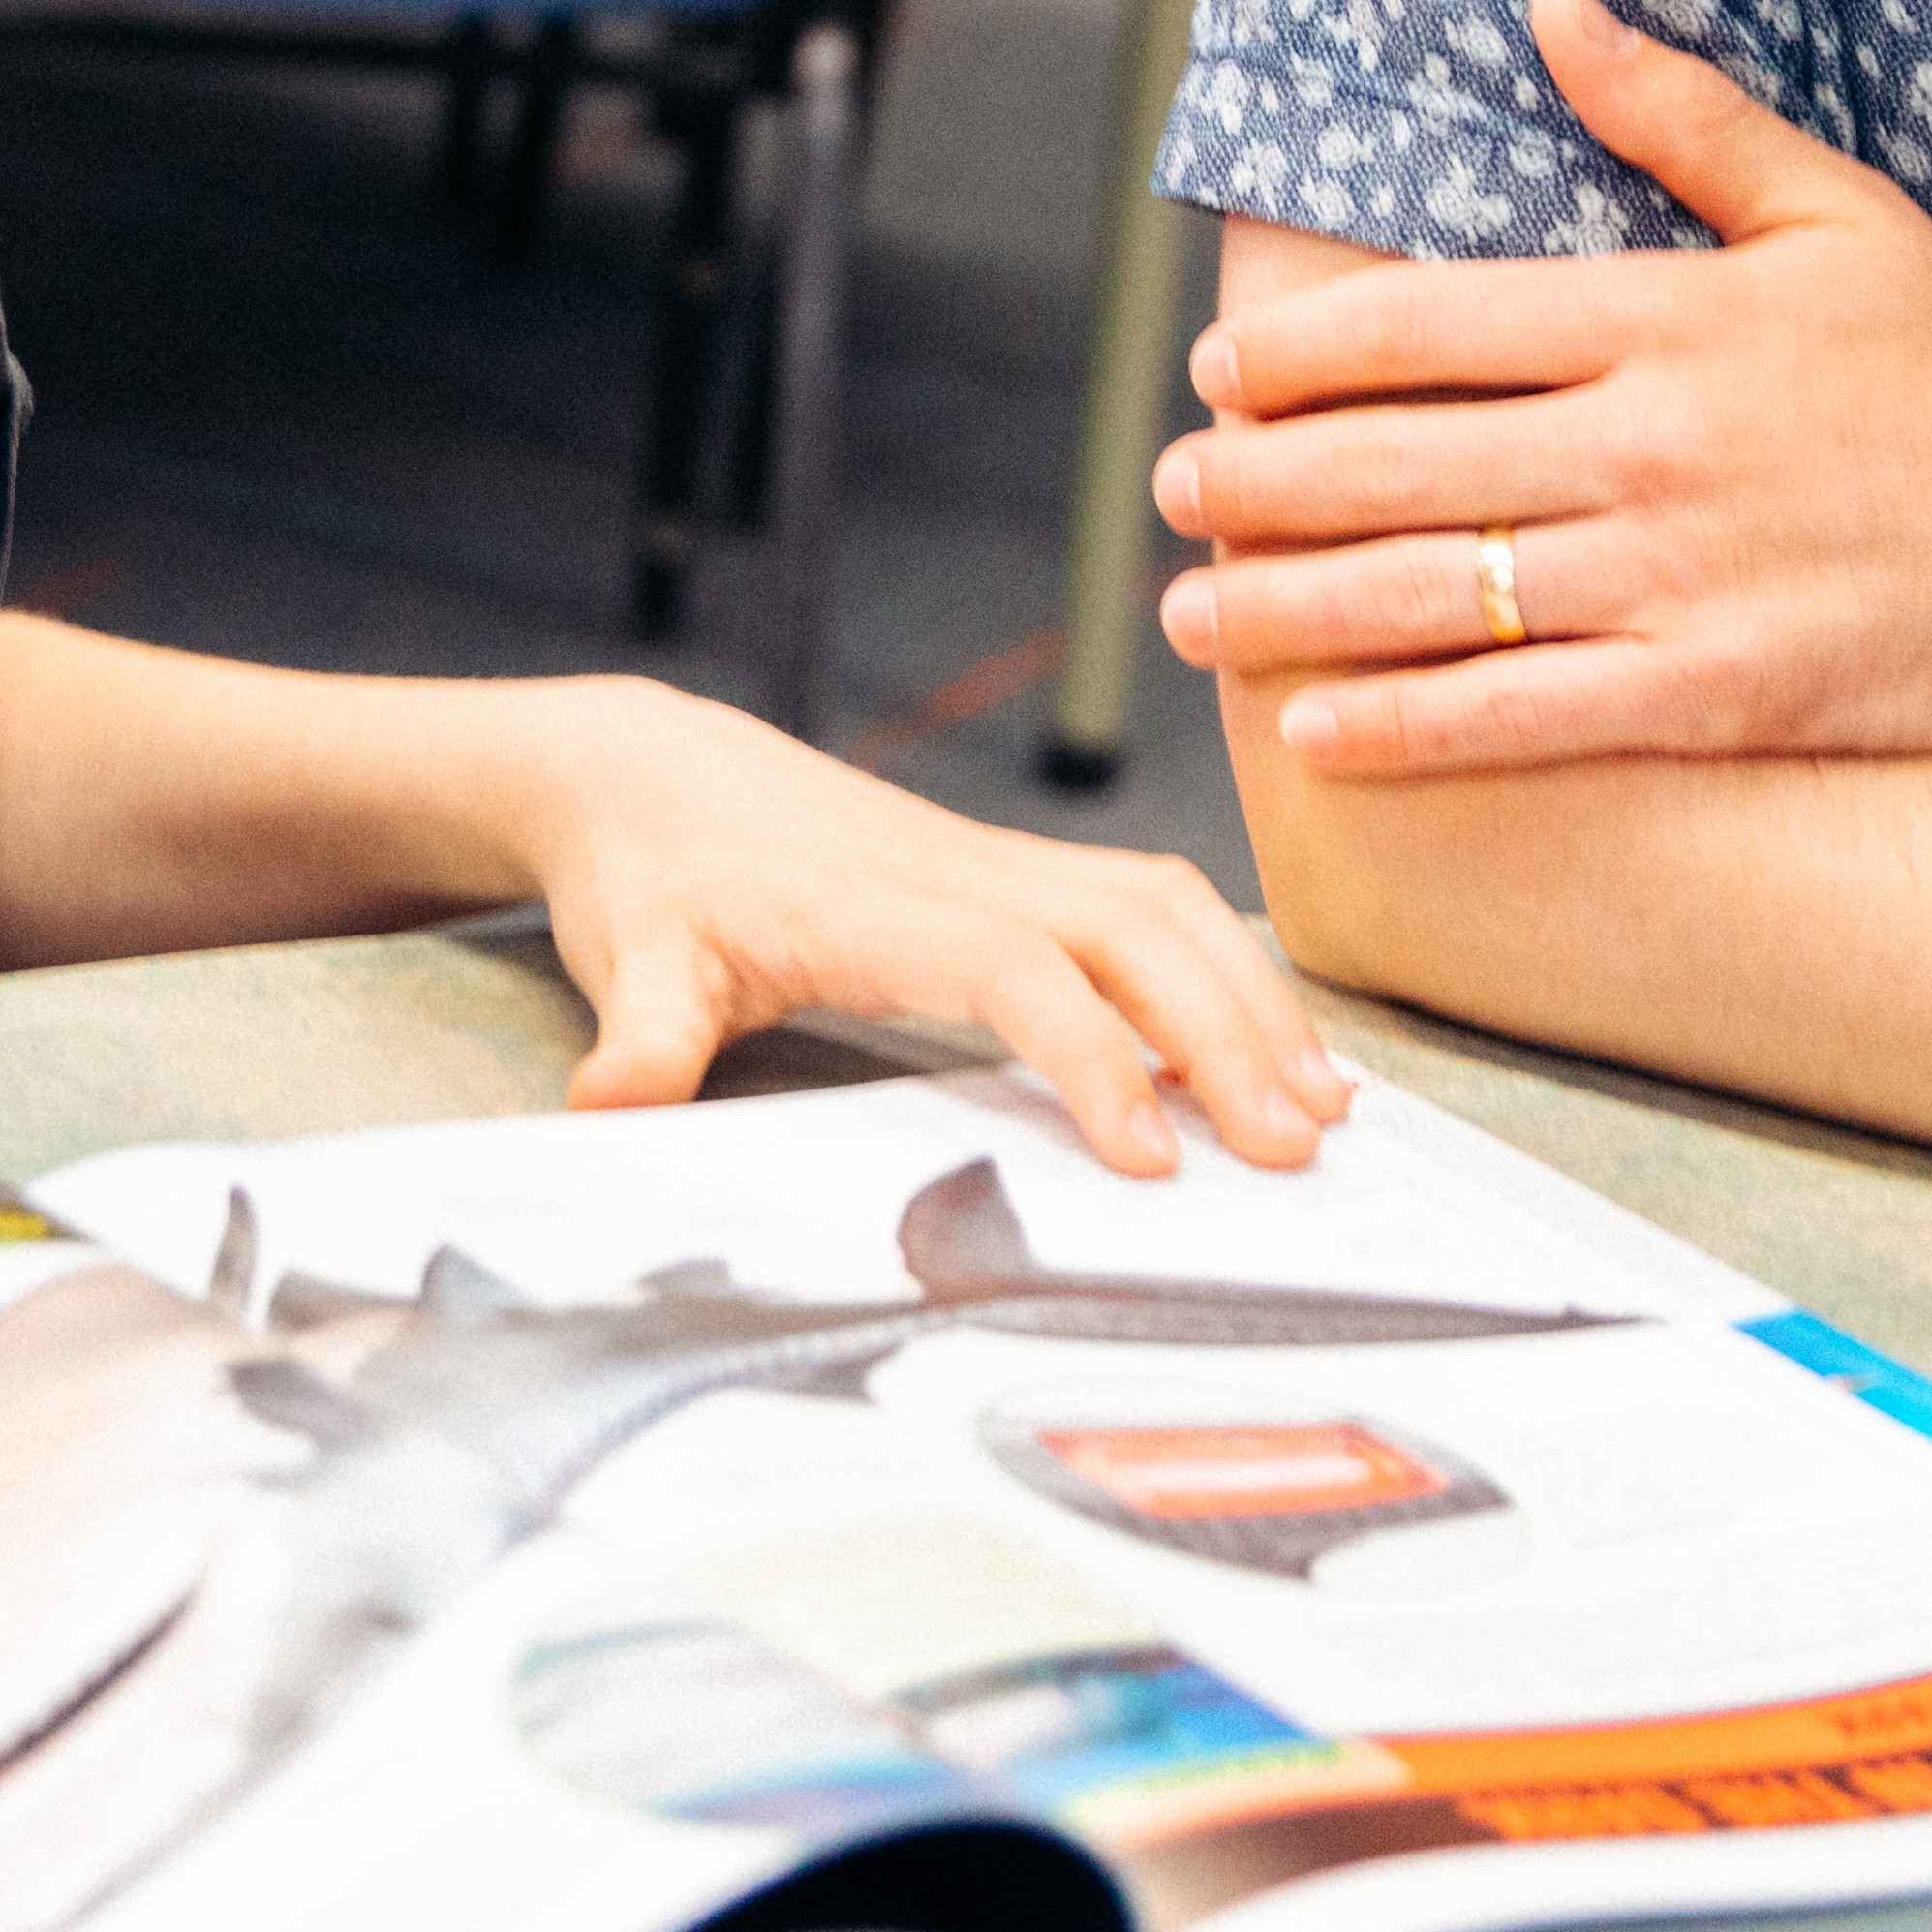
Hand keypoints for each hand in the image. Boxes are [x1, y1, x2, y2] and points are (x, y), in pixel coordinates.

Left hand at [490, 679, 1352, 1176]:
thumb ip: (637, 1037)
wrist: (652, 772)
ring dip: (1249, 993)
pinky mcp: (1012, 874)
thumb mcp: (631, 958)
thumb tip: (607, 1107)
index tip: (1151, 1159)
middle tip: (1296, 1147)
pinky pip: (1147, 901)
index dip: (1094, 1055)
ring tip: (1323, 1102)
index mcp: (879, 906)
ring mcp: (999, 865)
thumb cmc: (652, 875)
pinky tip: (1266, 1039)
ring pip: (1162, 904)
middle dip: (1227, 1029)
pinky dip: (1224, 962)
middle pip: (1134, 927)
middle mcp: (963, 873)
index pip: (1019, 971)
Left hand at [1154, 0, 1931, 776]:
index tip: (1220, 376)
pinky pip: (1525, 718)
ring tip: (1193, 613)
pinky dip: (1406, 727)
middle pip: (1402, 463)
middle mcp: (1656, 448)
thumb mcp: (1840, 211)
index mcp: (1671, 318)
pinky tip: (1314, 727)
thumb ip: (1677, 112)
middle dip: (1260, 483)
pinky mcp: (1719, 695)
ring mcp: (1683, 579)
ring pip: (1437, 593)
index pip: (1433, 325)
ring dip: (1292, 607)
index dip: (1305, 353)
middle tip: (1169, 493)